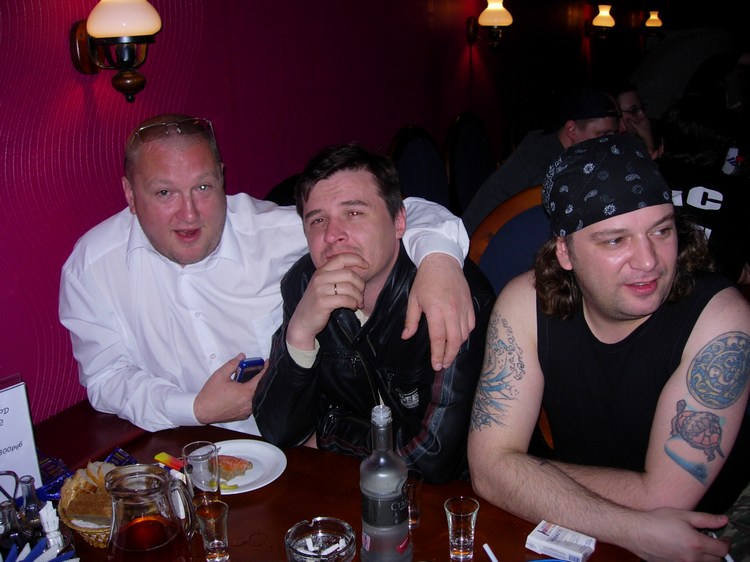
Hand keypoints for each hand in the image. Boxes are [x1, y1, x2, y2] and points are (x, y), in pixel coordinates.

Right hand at [194, 354, 265, 423]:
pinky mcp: (243, 415)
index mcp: (246, 392)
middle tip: (255, 371)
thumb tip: (241, 358)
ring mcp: (247, 411)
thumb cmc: (210, 396)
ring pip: (256, 397)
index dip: (266, 369)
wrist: (202, 411)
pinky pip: (251, 404)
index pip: (261, 378)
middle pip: (260, 388)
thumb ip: (232, 364)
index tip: (267, 363)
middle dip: (258, 378)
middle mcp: (248, 403)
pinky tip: (242, 392)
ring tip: (245, 381)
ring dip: (253, 388)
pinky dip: (249, 397)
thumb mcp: (220, 375)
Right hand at [286, 254, 366, 349]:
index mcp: (321, 270)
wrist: (303, 321)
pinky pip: (346, 299)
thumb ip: (336, 276)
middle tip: (361, 295)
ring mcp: (320, 290)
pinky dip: (353, 304)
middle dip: (360, 285)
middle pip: (349, 274)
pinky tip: (352, 307)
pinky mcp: (322, 302)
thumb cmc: (318, 302)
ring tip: (358, 303)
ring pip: (349, 288)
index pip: (341, 258)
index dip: (357, 259)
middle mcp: (320, 277)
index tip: (366, 266)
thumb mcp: (323, 285)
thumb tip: (358, 271)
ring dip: (358, 297)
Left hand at [403, 253, 473, 370]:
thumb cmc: (425, 280)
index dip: (437, 354)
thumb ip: (411, 320)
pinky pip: (470, 326)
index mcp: (436, 310)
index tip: (436, 365)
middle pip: (454, 341)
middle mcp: (452, 311)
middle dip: (449, 356)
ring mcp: (463, 308)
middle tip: (443, 364)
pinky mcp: (470, 305)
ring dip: (457, 347)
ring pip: (464, 335)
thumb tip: (406, 336)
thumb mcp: (413, 299)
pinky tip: (458, 339)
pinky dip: (465, 335)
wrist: (442, 261)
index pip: (438, 339)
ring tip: (449, 354)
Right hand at [626, 508, 729, 561]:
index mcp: (697, 544)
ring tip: (694, 545)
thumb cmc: (656, 520)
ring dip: (704, 557)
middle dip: (716, 552)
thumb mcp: (682, 514)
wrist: (635, 531)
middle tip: (709, 541)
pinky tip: (681, 548)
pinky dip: (690, 559)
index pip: (722, 550)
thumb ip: (706, 519)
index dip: (726, 543)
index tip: (723, 539)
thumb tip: (723, 520)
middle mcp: (692, 558)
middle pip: (716, 561)